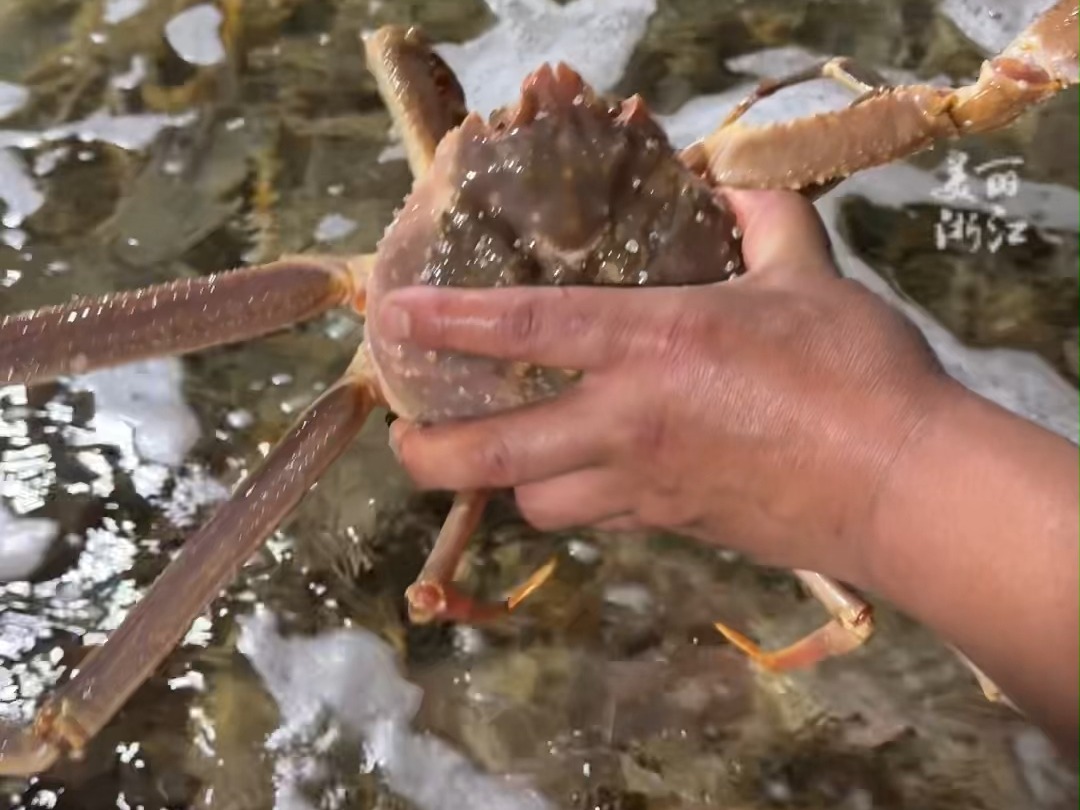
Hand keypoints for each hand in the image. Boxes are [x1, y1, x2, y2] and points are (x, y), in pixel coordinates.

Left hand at [375, 190, 953, 585]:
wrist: (901, 485)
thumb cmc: (856, 372)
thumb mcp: (809, 276)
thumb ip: (764, 226)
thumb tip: (736, 192)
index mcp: (651, 343)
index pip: (525, 327)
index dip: (451, 321)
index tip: (396, 319)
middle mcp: (627, 420)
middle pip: (496, 453)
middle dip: (432, 453)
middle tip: (406, 440)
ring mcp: (644, 483)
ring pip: (537, 502)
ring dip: (511, 483)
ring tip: (510, 457)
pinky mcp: (673, 525)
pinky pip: (600, 521)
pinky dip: (580, 502)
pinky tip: (595, 480)